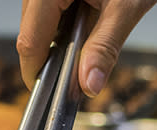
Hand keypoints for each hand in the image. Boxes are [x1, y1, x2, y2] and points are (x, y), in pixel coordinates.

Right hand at [18, 0, 156, 96]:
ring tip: (93, 28)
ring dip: (60, 37)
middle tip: (82, 68)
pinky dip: (66, 20)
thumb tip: (89, 86)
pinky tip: (88, 16)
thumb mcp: (126, 6)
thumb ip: (105, 47)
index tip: (52, 94)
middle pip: (30, 33)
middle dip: (53, 55)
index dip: (38, 73)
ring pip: (38, 21)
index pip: (29, 42)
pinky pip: (49, 7)